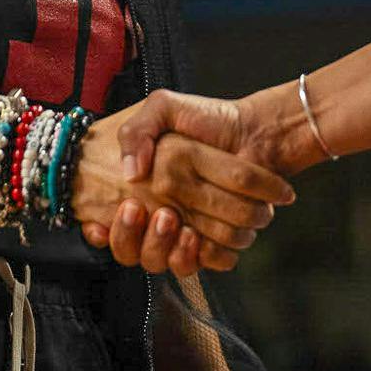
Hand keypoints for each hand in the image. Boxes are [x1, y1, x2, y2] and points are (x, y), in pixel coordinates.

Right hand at [72, 106, 292, 276]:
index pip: (117, 226)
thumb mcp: (163, 107)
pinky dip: (208, 256)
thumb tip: (130, 173)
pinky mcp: (218, 240)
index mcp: (143, 187)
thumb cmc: (207, 118)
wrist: (253, 130)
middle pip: (143, 251)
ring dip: (179, 250)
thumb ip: (137, 131)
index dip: (118, 229)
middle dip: (153, 238)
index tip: (131, 209)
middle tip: (165, 216)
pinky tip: (204, 238)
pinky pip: (207, 263)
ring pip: (171, 262)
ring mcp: (189, 229)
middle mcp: (162, 212)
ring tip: (186, 228)